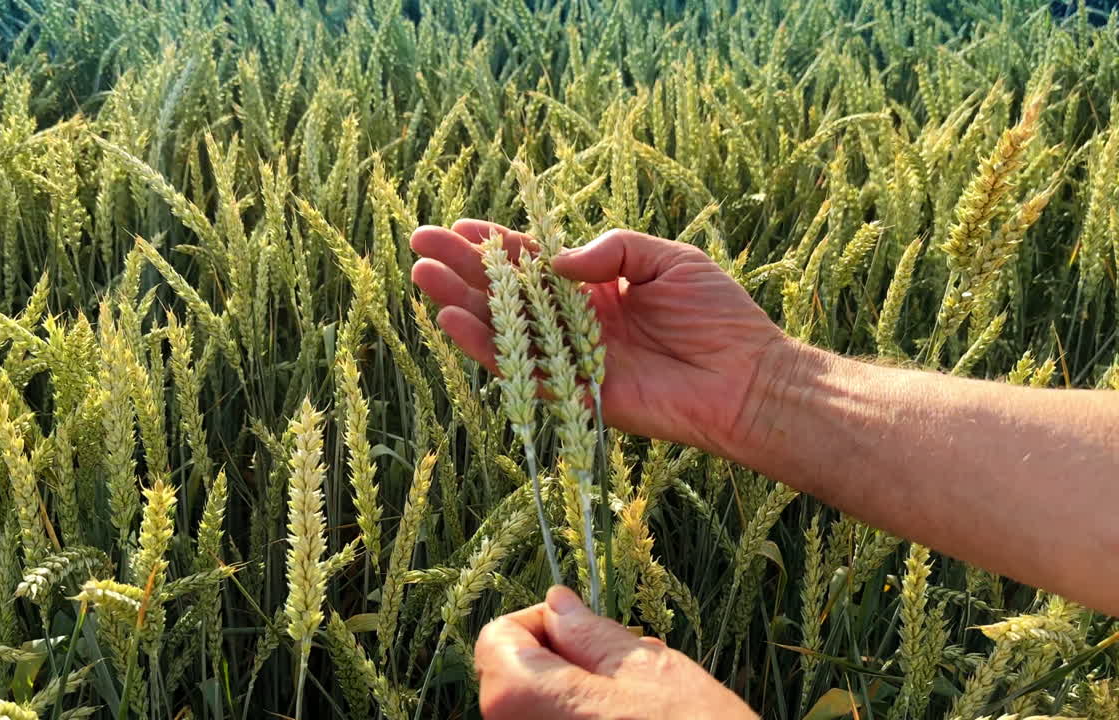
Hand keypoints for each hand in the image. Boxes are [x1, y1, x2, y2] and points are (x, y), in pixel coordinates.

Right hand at [410, 220, 788, 454]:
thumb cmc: (717, 316)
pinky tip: (452, 322)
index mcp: (598, 287)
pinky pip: (521, 371)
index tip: (458, 226)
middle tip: (419, 245)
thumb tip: (554, 260)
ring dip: (460, 304)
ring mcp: (572, 358)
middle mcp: (577, 322)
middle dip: (463, 269)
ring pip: (504, 329)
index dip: (497, 244)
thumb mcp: (668, 258)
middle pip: (507, 293)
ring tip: (422, 278)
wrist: (746, 377)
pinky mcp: (574, 394)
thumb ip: (611, 249)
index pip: (535, 262)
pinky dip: (485, 349)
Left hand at [474, 586, 757, 719]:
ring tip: (641, 707)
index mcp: (519, 700)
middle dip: (566, 662)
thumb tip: (559, 604)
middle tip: (626, 670)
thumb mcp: (648, 671)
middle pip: (516, 680)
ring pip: (542, 713)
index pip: (496, 638)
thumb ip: (591, 635)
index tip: (587, 629)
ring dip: (582, 699)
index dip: (542, 622)